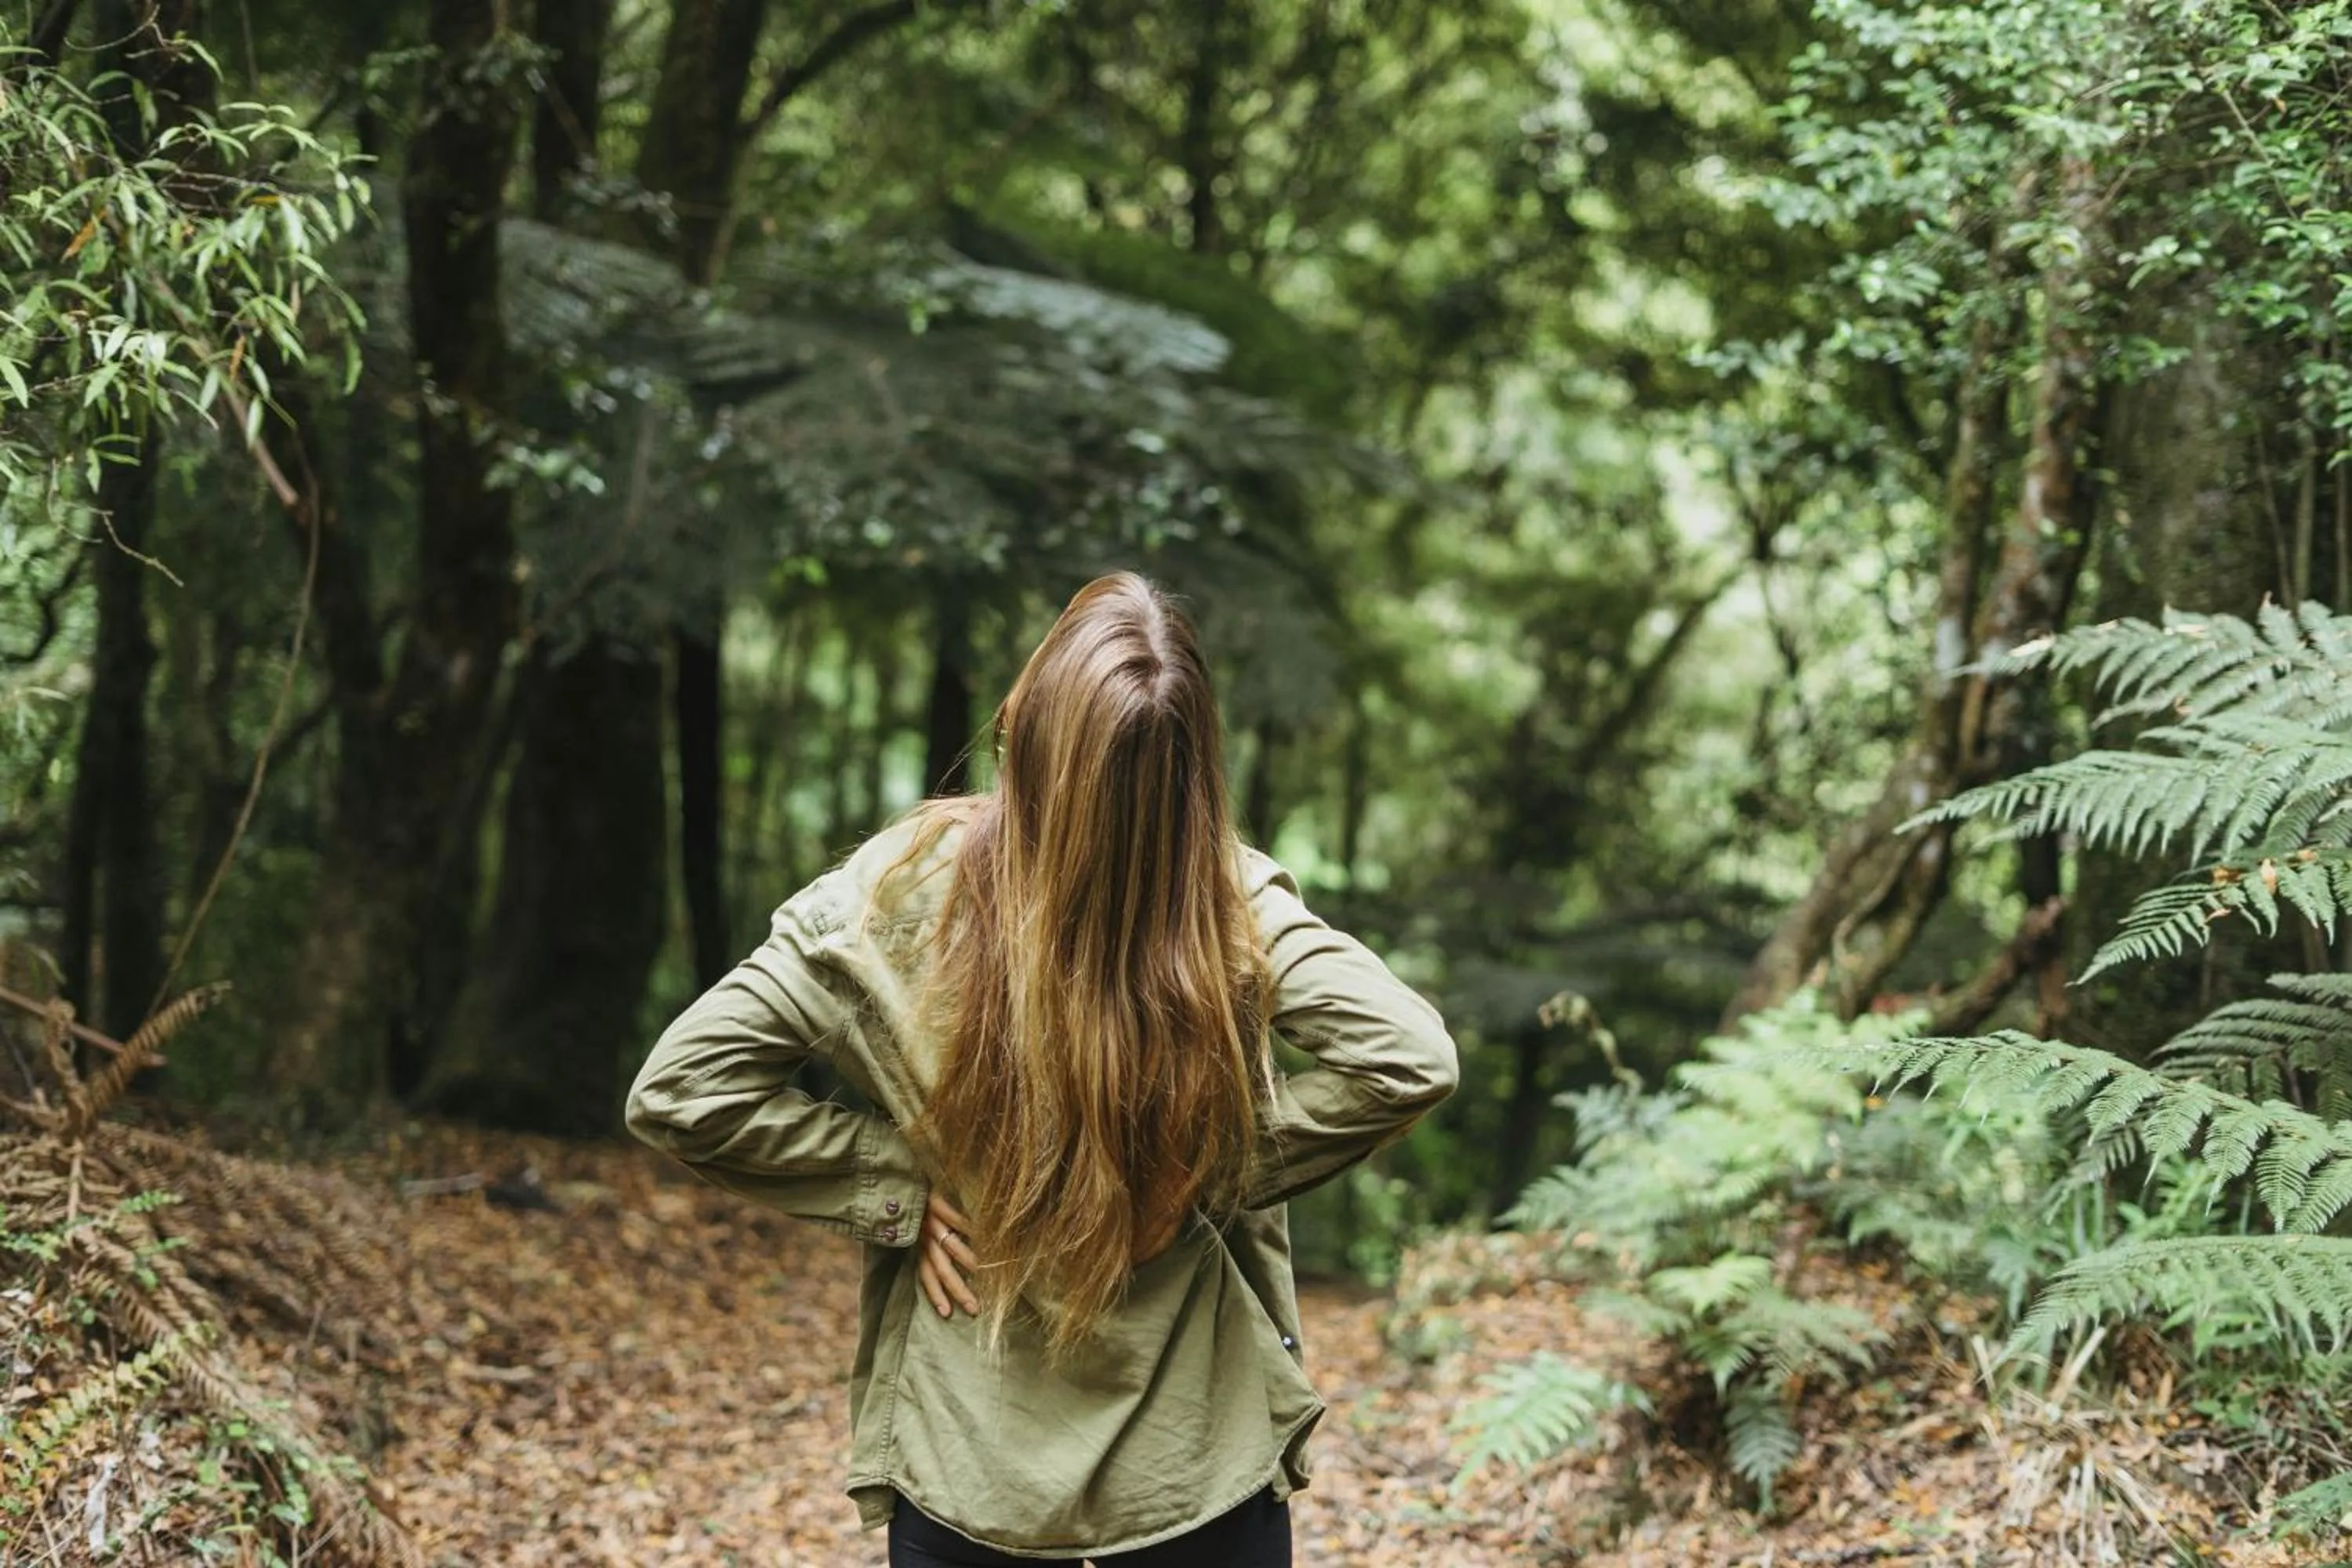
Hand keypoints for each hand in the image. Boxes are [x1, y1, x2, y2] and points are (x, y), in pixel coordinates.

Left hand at [916, 1189, 980, 1319]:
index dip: (935, 1294)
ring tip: (984, 1272)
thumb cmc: (910, 1200)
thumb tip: (950, 1261)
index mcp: (917, 1244)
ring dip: (967, 1260)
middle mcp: (921, 1237)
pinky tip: (982, 1234)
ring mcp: (928, 1219)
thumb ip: (927, 1242)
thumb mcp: (914, 1225)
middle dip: (957, 1290)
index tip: (947, 1314)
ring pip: (948, 1245)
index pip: (925, 1275)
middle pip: (940, 1269)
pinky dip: (966, 1226)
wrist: (896, 1170)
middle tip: (974, 1307)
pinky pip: (952, 1216)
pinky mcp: (934, 1200)